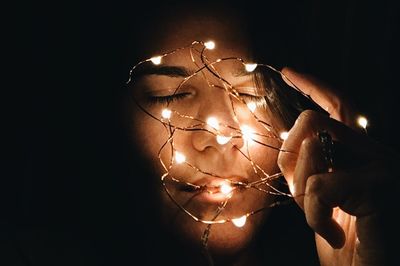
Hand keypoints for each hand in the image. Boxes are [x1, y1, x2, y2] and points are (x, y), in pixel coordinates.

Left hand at [277, 68, 397, 264]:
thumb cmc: (343, 239)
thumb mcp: (315, 197)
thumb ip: (305, 166)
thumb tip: (294, 139)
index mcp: (361, 154)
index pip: (339, 106)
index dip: (313, 86)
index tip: (287, 72)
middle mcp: (376, 152)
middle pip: (313, 121)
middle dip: (291, 157)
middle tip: (302, 194)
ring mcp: (382, 166)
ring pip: (312, 151)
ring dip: (303, 195)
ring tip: (325, 220)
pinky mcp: (380, 185)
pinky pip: (319, 187)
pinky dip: (314, 216)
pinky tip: (334, 233)